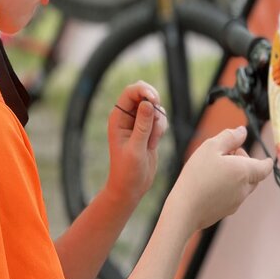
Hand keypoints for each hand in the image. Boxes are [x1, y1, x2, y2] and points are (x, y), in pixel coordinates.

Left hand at [105, 81, 167, 207]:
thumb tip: (148, 103)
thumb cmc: (127, 171)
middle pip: (144, 94)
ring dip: (158, 121)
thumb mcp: (135, 148)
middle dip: (154, 104)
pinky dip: (161, 128)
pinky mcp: (148, 130)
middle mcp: (127, 117)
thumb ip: (142, 126)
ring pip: (155, 108)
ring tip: (151, 141)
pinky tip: (154, 144)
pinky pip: (160, 119)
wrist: (131, 187)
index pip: (130, 92)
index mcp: (118, 118)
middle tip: (157, 120)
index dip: (144, 91)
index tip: (155, 101)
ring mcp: (138, 123)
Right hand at [169, 126, 273, 233]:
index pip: (266, 167)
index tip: (253, 155)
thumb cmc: (198, 175)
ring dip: (235, 176)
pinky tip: (209, 184)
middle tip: (225, 156)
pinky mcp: (226, 211)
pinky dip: (227, 188)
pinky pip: (232, 197)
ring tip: (215, 169)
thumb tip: (242, 131)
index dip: (263, 160)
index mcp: (245, 171)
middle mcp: (245, 189)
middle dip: (244, 164)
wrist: (185, 209)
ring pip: (243, 186)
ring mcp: (236, 202)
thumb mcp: (211, 147)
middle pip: (254, 175)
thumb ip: (229, 137)